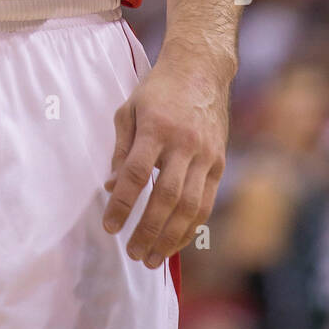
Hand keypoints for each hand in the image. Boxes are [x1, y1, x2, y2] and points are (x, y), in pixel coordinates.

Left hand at [101, 38, 231, 267]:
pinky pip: (206, 202)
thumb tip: (111, 186)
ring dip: (171, 237)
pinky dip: (191, 227)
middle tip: (132, 253)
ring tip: (152, 258)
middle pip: (166, 196)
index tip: (110, 226)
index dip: (122, 204)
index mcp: (156, 128)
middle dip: (148, 230)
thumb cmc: (158, 89)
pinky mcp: (219, 163)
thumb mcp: (129, 109)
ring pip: (190, 206)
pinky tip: (176, 242)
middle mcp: (184, 144)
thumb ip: (121, 149)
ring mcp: (206, 155)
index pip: (137, 174)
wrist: (201, 70)